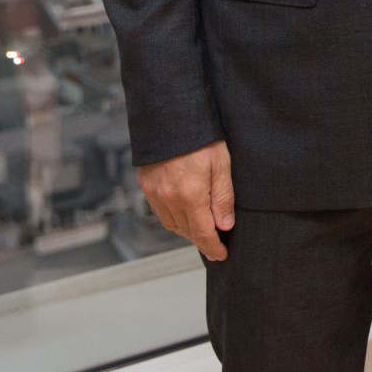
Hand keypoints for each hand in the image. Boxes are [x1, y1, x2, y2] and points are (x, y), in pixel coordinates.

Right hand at [136, 139, 235, 259]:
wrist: (171, 116)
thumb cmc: (201, 137)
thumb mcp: (222, 164)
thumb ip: (223, 197)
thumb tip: (225, 226)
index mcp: (190, 195)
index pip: (202, 232)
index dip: (212, 247)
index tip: (221, 255)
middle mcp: (168, 198)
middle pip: (186, 231)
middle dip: (201, 240)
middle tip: (215, 244)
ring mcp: (155, 192)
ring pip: (171, 224)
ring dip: (186, 231)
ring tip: (202, 231)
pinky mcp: (146, 184)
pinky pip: (160, 211)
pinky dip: (173, 218)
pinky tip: (184, 214)